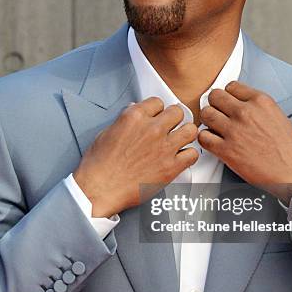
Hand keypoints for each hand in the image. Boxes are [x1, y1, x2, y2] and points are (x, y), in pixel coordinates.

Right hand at [73, 97, 198, 217]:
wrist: (99, 189)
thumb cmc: (99, 165)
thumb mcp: (107, 132)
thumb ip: (126, 121)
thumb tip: (134, 114)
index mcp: (135, 117)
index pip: (158, 102)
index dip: (157, 111)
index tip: (157, 118)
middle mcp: (152, 129)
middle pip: (178, 112)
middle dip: (174, 120)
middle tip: (170, 129)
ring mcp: (164, 147)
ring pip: (191, 130)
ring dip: (185, 135)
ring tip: (179, 142)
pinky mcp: (171, 167)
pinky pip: (192, 154)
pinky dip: (188, 156)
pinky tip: (180, 159)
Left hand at [198, 81, 291, 202]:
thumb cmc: (290, 149)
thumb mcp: (277, 115)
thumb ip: (257, 107)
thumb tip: (241, 105)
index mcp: (260, 101)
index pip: (231, 86)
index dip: (228, 95)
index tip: (228, 102)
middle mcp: (245, 112)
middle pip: (215, 96)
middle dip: (215, 104)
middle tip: (218, 113)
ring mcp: (234, 130)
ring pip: (206, 114)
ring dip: (208, 121)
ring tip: (215, 128)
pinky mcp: (226, 150)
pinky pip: (203, 137)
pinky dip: (205, 139)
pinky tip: (214, 142)